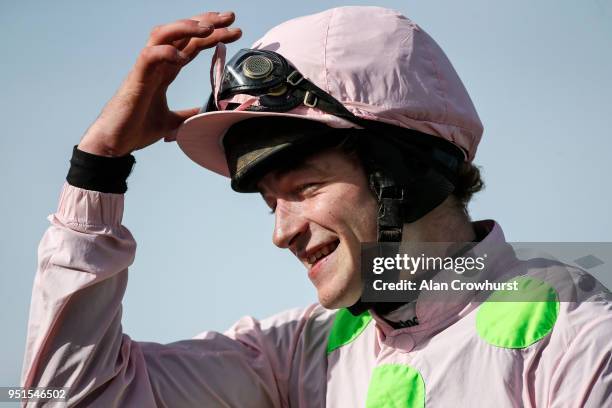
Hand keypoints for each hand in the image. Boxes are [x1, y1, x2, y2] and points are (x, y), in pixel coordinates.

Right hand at [77, 12, 241, 156]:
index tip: (234, 31)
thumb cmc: (136, 129)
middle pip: (182, 33)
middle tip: (230, 17)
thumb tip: (200, 112)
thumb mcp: (171, 122)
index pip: (191, 45)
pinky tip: (182, 56)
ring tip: (209, 28)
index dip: (211, 35)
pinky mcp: (136, 79)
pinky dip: (165, 52)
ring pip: (164, 34)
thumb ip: (186, 114)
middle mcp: (156, 64)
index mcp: (165, 72)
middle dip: (206, 22)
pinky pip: (149, 56)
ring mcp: (145, 69)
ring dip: (187, 27)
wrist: (115, 143)